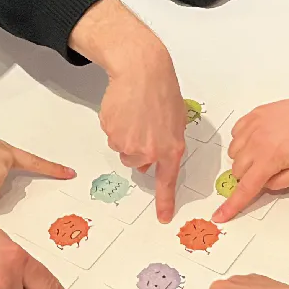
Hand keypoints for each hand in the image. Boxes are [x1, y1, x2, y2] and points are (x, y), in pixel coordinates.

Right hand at [69, 0, 187, 219]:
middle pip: (138, 163)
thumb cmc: (162, 90)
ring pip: (123, 149)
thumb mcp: (177, 119)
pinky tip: (124, 109)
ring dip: (127, 136)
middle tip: (144, 126)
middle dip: (139, 149)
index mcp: (171, 148)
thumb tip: (160, 156)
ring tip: (135, 114)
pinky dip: (116, 125)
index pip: (167, 181)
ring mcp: (128, 142)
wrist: (141, 70)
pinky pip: (112, 135)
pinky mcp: (111, 132)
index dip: (165, 202)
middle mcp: (149, 150)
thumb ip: (169, 142)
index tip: (163, 218)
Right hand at [214, 86, 288, 221]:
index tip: (219, 215)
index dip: (231, 204)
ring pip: (233, 151)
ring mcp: (254, 125)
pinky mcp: (256, 113)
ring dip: (243, 159)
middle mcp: (257, 140)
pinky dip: (242, 140)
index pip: (245, 187)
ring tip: (266, 154)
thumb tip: (264, 184)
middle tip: (269, 171)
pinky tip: (259, 140)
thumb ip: (281, 184)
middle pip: (236, 169)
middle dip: (248, 176)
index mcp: (269, 158)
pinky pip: (235, 132)